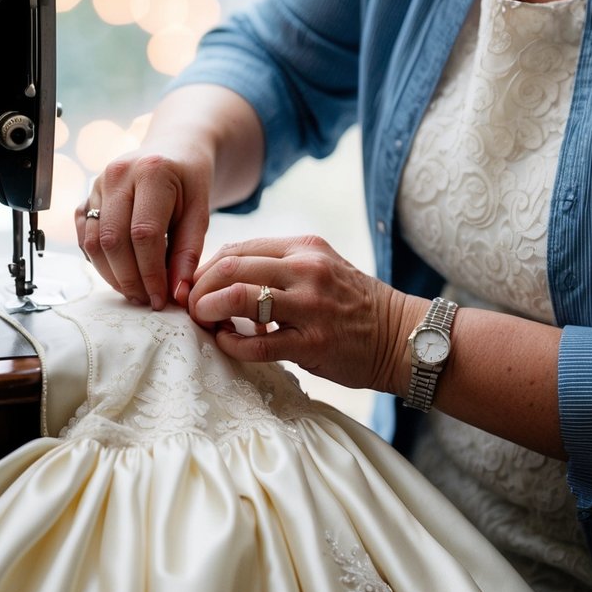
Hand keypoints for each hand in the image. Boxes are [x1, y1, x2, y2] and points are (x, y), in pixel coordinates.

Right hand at [76, 142, 212, 311]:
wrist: (174, 150)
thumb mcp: (200, 212)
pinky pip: (83, 237)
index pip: (144, 234)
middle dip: (129, 279)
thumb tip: (177, 293)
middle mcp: (118, 174)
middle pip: (113, 240)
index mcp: (151, 172)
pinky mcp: (87, 196)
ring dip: (111, 275)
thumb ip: (188, 252)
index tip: (161, 298)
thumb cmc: (190, 180)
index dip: (151, 273)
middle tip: (147, 301)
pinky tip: (120, 272)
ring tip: (135, 292)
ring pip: (93, 242)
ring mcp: (98, 184)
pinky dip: (99, 261)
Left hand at [188, 235, 426, 395]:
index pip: (238, 248)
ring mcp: (311, 306)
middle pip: (231, 267)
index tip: (194, 286)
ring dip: (209, 310)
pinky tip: (226, 344)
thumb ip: (277, 266)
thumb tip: (220, 276)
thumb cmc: (351, 304)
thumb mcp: (318, 268)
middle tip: (189, 306)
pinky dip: (232, 344)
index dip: (206, 268)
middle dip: (199, 288)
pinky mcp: (313, 344)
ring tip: (202, 323)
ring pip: (240, 297)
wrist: (401, 336)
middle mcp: (307, 269)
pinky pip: (258, 343)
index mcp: (304, 247)